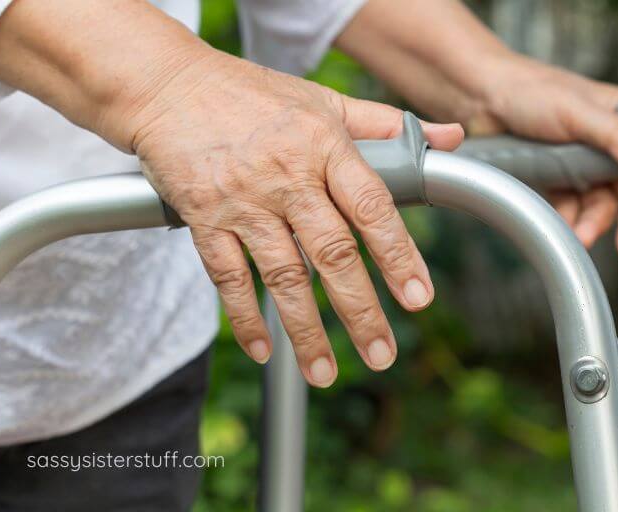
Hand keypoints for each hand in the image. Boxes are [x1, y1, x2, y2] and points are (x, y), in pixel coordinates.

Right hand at [126, 51, 463, 385]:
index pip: (372, 207)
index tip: (419, 298)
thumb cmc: (251, 94)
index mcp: (324, 145)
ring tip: (324, 373)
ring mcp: (242, 200)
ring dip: (305, 329)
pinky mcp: (203, 217)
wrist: (166, 84)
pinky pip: (226, 276)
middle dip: (360, 311)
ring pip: (282, 274)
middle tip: (382, 354)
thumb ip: (387, 125)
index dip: (399, 255)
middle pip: (332, 253)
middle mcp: (286, 176)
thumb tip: (451, 139)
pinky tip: (263, 350)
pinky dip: (244, 316)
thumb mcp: (324, 99)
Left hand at [462, 54, 617, 258]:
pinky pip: (571, 208)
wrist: (479, 97)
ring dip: (594, 223)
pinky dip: (568, 221)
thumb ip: (613, 135)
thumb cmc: (529, 90)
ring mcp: (582, 164)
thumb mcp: (575, 110)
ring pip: (601, 204)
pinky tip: (561, 230)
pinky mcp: (557, 181)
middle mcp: (608, 144)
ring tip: (580, 237)